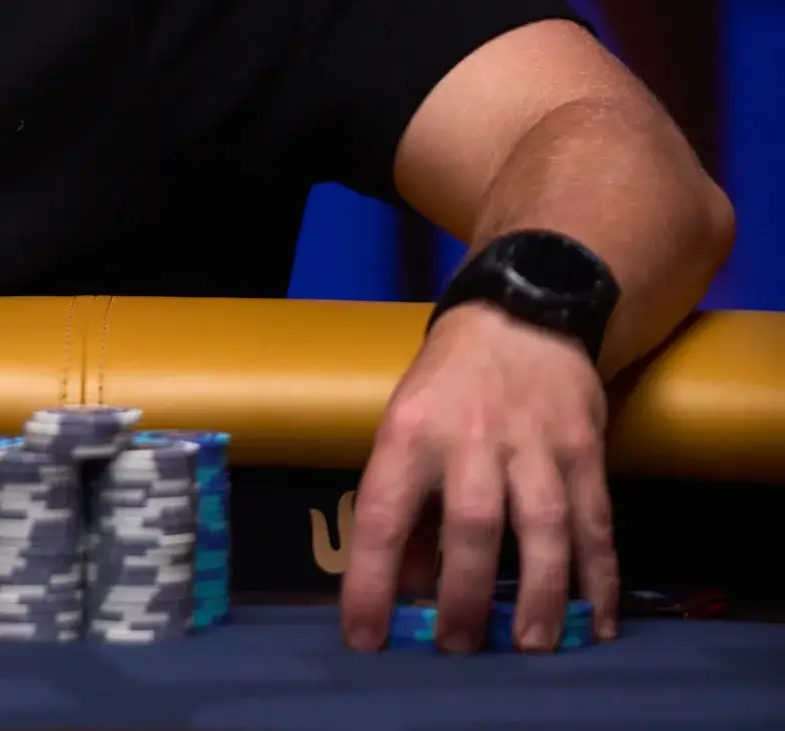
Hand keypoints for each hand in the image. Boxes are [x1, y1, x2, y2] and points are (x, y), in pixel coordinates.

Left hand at [340, 301, 618, 652]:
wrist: (520, 318)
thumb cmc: (447, 386)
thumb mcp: (404, 429)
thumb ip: (407, 508)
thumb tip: (405, 592)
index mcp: (408, 434)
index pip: (381, 515)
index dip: (371, 581)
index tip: (365, 638)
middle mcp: (469, 438)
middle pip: (470, 524)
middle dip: (463, 594)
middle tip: (457, 647)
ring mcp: (534, 444)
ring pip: (542, 526)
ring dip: (537, 593)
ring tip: (530, 645)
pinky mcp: (585, 450)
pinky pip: (596, 523)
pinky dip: (600, 577)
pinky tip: (596, 621)